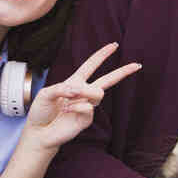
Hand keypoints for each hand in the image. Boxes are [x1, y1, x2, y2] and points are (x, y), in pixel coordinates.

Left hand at [22, 43, 139, 150]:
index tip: (114, 45)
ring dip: (84, 92)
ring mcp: (87, 106)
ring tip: (69, 100)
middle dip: (122, 72)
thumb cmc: (41, 111)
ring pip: (98, 92)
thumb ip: (61, 88)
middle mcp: (83, 93)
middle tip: (136, 65)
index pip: (90, 66)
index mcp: (74, 82)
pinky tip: (66, 112)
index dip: (101, 55)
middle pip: (107, 80)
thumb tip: (77, 90)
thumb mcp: (45, 94)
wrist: (40, 133)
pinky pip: (88, 107)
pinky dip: (75, 107)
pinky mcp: (87, 119)